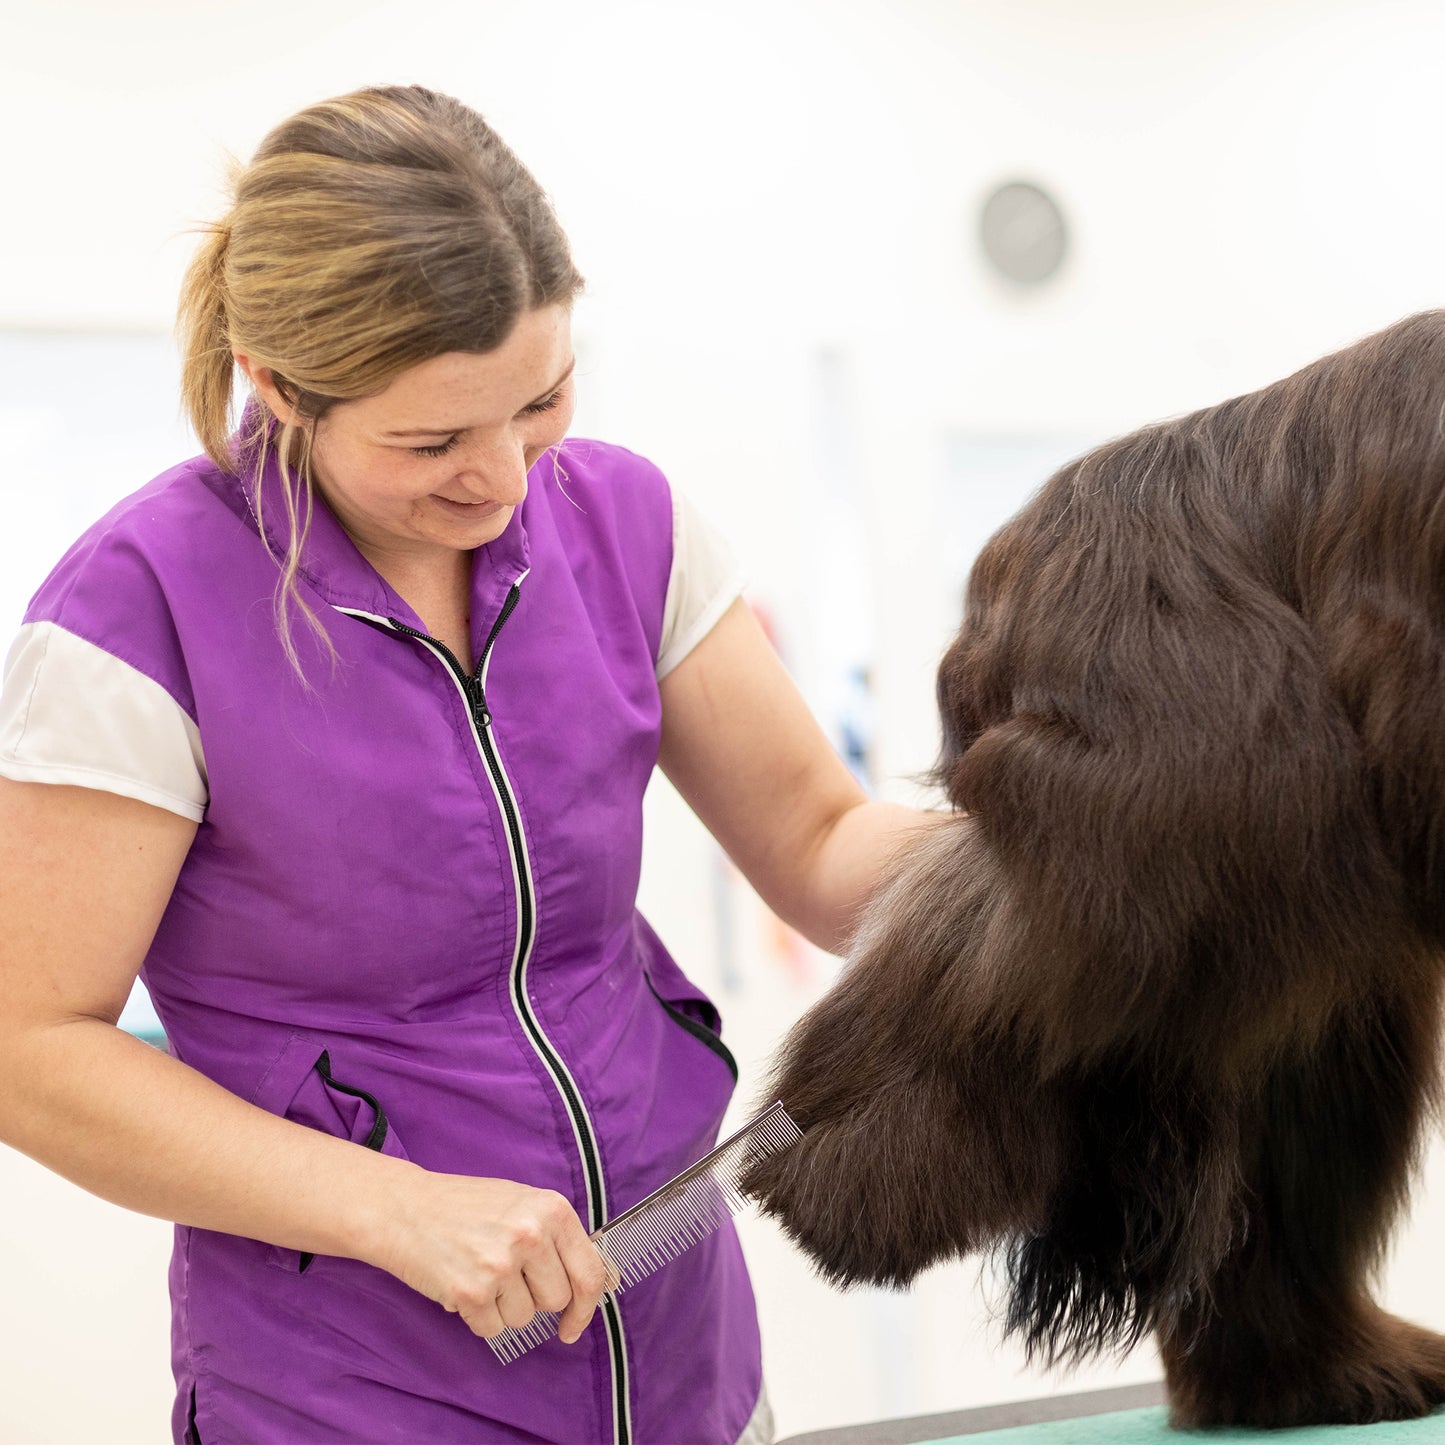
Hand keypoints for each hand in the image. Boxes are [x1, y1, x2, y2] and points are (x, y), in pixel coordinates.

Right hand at [373, 1168, 609, 1343]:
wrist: (406, 1208)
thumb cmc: (467, 1206)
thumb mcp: (524, 1204)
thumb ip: (560, 1238)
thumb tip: (604, 1282)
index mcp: (552, 1210)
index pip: (590, 1273)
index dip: (586, 1308)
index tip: (574, 1324)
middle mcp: (531, 1235)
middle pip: (555, 1300)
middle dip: (534, 1297)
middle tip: (507, 1274)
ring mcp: (501, 1265)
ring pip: (523, 1318)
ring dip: (503, 1306)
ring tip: (481, 1271)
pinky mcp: (471, 1292)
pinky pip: (492, 1329)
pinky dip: (479, 1317)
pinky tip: (464, 1284)